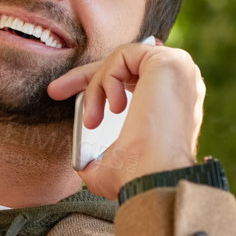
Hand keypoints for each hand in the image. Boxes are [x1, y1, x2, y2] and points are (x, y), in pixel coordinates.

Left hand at [46, 39, 205, 198]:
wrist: (156, 179)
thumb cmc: (140, 177)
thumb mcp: (113, 168)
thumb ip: (101, 160)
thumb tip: (84, 167)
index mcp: (172, 103)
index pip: (132, 79)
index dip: (98, 84)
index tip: (64, 95)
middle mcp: (181, 83)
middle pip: (124, 65)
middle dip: (84, 77)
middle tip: (55, 91)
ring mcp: (180, 69)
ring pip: (120, 61)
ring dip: (96, 87)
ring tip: (93, 121)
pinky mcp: (169, 61)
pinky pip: (123, 55)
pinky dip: (108, 79)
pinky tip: (114, 109)